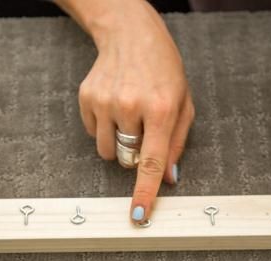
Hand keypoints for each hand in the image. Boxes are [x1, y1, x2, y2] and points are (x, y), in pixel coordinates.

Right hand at [75, 0, 193, 221]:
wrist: (131, 35)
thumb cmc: (164, 71)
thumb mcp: (183, 104)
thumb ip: (177, 144)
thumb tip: (169, 179)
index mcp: (161, 108)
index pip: (152, 161)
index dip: (145, 192)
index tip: (138, 215)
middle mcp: (130, 105)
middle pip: (128, 161)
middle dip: (137, 155)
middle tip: (144, 129)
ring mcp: (104, 102)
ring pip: (109, 152)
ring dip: (120, 144)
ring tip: (128, 117)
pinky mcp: (86, 98)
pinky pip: (94, 135)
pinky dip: (105, 129)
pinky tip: (114, 106)